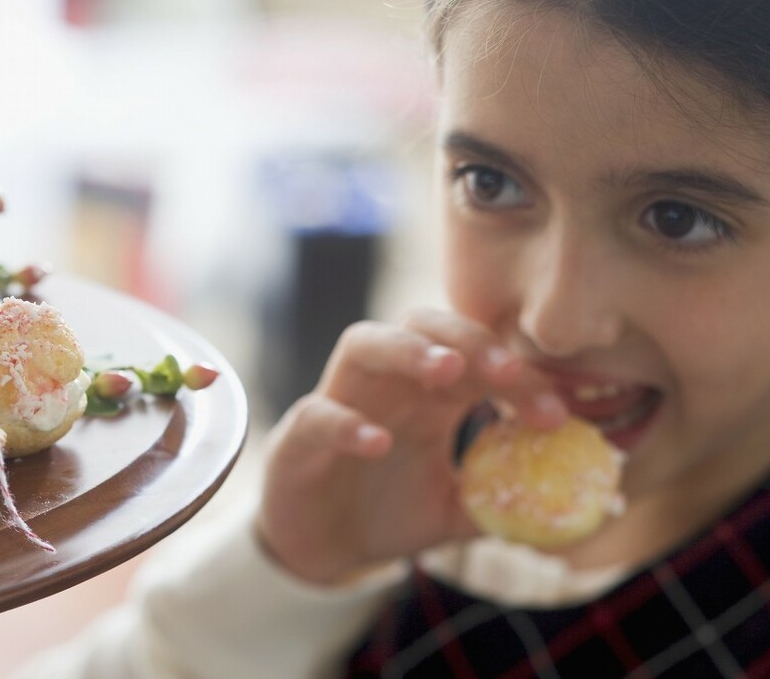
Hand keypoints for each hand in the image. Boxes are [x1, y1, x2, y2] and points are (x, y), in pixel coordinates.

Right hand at [255, 309, 565, 584]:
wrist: (324, 546)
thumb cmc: (389, 512)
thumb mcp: (457, 511)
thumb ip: (503, 500)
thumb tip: (570, 506)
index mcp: (429, 393)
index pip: (477, 358)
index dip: (518, 376)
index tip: (557, 414)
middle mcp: (387, 383)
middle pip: (423, 325)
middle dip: (468, 338)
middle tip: (508, 369)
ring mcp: (340, 399)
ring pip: (364, 342)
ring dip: (406, 348)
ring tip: (446, 369)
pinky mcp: (301, 434)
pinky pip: (319, 413)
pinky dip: (347, 423)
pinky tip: (379, 443)